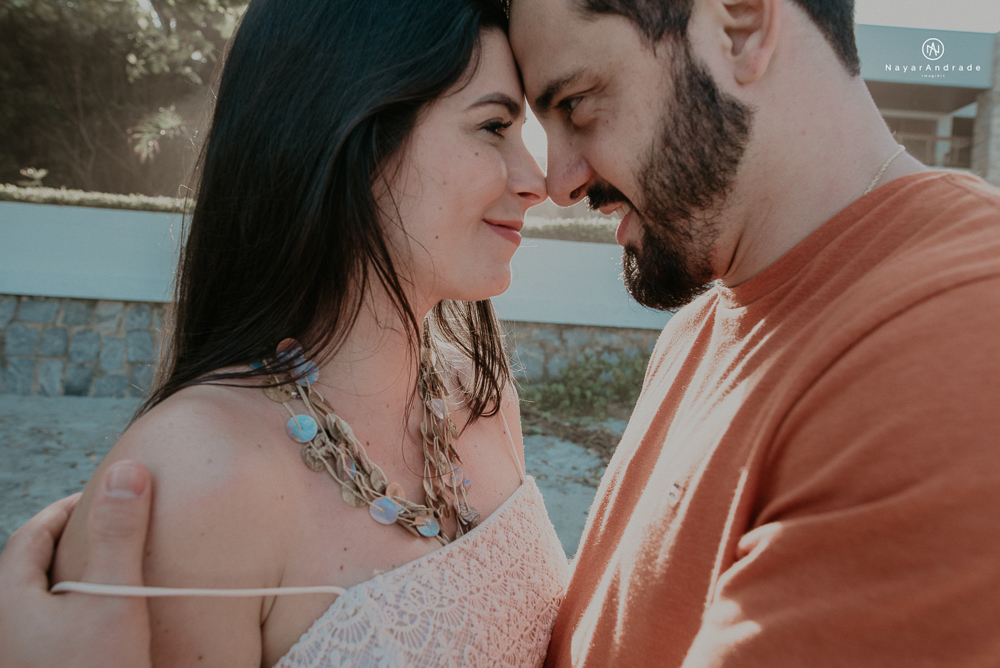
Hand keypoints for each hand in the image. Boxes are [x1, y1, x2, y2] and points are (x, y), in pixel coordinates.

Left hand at [0, 460, 153, 667]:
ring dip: (72, 579)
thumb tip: (126, 468)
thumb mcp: (114, 597)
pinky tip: (108, 626)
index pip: (30, 534)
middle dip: (69, 542)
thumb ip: (120, 532)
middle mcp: (5, 629)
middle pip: (29, 569)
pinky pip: (51, 633)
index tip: (103, 497)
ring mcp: (19, 656)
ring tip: (111, 572)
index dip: (67, 509)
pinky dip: (76, 614)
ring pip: (39, 604)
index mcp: (9, 600)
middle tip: (109, 529)